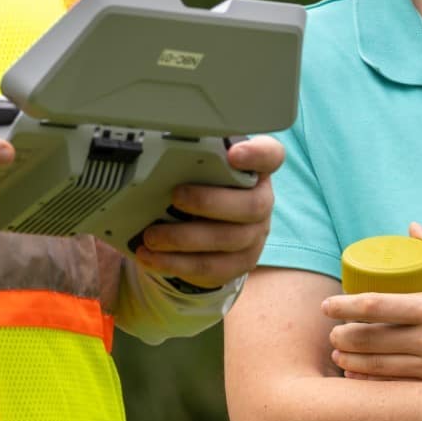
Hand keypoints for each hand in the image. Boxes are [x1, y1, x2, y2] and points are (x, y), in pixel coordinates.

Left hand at [132, 135, 281, 288]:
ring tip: (152, 236)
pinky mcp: (241, 263)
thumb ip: (194, 160)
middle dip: (208, 202)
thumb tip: (155, 158)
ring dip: (183, 238)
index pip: (270, 156)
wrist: (216, 226)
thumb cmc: (207, 187)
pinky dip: (176, 263)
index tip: (233, 153)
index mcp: (256, 170)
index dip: (256, 155)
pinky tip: (151, 257)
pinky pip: (211, 267)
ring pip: (227, 240)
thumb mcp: (205, 168)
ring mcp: (255, 235)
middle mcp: (262, 201)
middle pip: (251, 206)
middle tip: (175, 197)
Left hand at [321, 224, 421, 380]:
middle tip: (330, 332)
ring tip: (337, 354)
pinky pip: (396, 388)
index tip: (328, 305)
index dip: (346, 305)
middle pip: (371, 338)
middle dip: (343, 335)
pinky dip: (371, 383)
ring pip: (379, 366)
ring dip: (352, 360)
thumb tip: (414, 226)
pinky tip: (357, 378)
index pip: (377, 305)